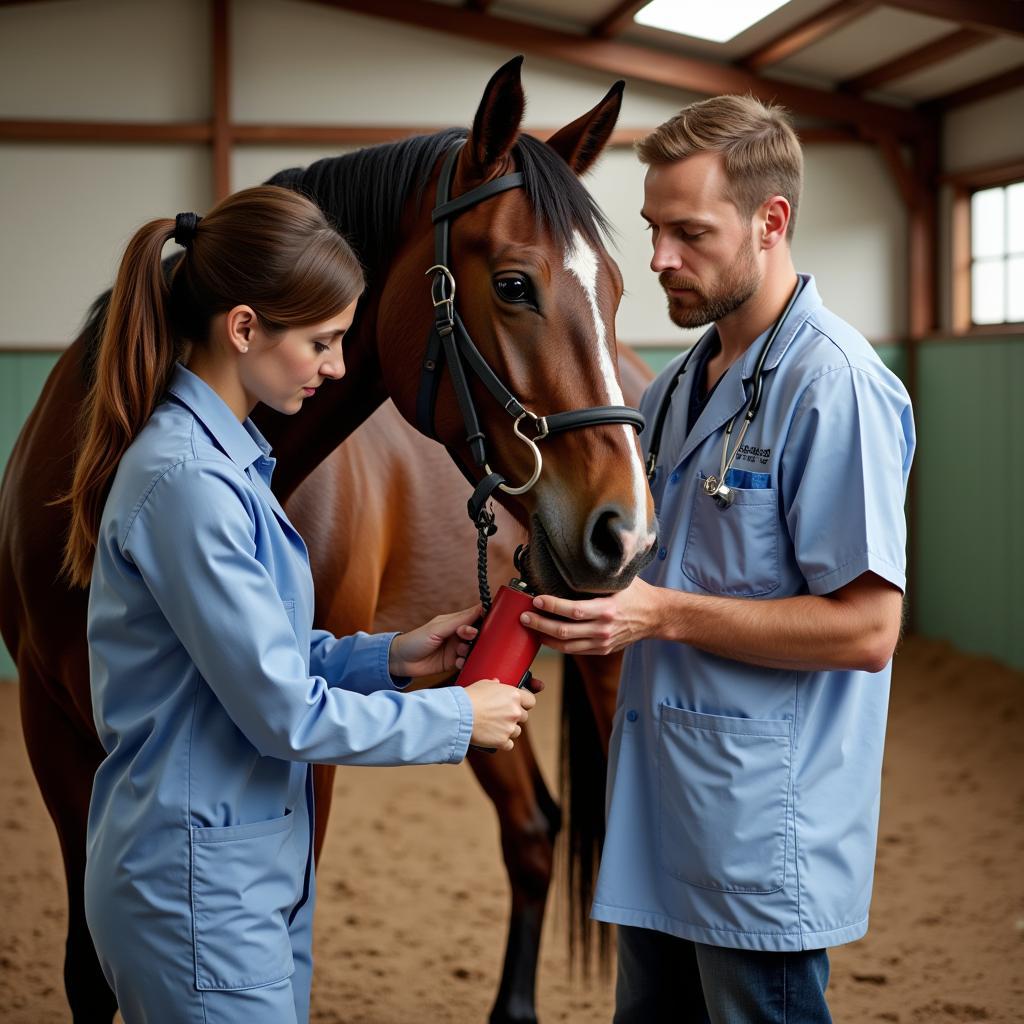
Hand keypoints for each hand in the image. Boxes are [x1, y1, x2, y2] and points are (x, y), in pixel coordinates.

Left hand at [388, 605, 481, 677]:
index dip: (483, 617)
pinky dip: (464, 662)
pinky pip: (465, 661)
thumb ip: (460, 620)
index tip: (489, 621)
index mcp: (453, 621)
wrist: (400, 661)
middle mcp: (455, 634)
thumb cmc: (416, 640)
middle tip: (467, 637)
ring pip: (472, 648)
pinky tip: (458, 662)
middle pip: (476, 633)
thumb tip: (480, 607)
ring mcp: (454, 648)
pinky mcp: (452, 662)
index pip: (473, 616)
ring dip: (469, 650)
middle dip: (475, 636)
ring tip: (459, 651)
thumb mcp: (438, 628)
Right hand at [463, 679, 535, 750]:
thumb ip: (494, 684)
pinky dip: (503, 742)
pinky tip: (494, 737)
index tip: (519, 705)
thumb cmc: (469, 698)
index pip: (531, 700)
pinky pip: (509, 744)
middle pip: (524, 717)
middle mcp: (515, 711)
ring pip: (517, 731)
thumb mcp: (483, 684)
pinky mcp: (502, 741)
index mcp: (514, 695)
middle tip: (501, 716)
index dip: (525, 703)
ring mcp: (510, 727)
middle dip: (514, 717)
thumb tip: (497, 683)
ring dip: (508, 730)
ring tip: (494, 726)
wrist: (459, 715)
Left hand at [518, 577, 659, 655]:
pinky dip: (557, 645)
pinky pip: (574, 650)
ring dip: (544, 637)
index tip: (536, 600)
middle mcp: (603, 629)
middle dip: (540, 623)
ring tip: (530, 627)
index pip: (573, 610)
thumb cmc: (636, 593)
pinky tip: (545, 636)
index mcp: (607, 609)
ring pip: (566, 645)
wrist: (656, 616)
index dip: (552, 606)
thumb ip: (599, 575)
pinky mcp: (602, 650)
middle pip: (564, 631)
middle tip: (523, 616)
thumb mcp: (621, 580)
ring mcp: (602, 642)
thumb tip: (575, 558)